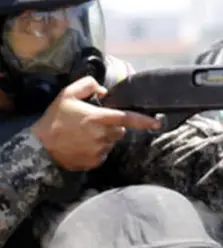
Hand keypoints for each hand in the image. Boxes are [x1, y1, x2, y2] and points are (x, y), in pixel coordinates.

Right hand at [30, 76, 160, 170]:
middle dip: (113, 125)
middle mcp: (102, 135)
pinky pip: (105, 153)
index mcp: (97, 118)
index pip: (127, 118)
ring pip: (113, 141)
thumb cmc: (55, 119)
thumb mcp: (67, 94)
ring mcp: (100, 150)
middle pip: (121, 129)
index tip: (158, 122)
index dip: (144, 121)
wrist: (41, 147)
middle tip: (94, 122)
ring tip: (86, 134)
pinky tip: (84, 144)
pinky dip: (99, 148)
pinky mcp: (96, 162)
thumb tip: (105, 90)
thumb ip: (88, 85)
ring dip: (105, 137)